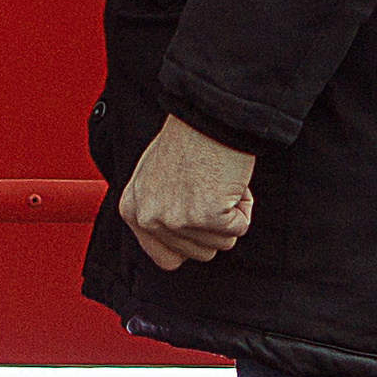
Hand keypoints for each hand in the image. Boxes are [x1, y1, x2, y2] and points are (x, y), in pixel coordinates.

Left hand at [118, 114, 255, 271]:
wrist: (205, 117)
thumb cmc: (185, 143)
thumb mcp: (153, 180)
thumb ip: (157, 212)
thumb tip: (170, 242)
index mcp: (133, 211)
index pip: (166, 260)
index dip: (190, 243)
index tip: (195, 217)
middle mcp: (150, 219)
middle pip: (200, 254)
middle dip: (212, 226)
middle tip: (206, 188)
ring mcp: (177, 219)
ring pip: (222, 243)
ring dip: (227, 214)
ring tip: (215, 182)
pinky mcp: (208, 216)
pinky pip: (239, 228)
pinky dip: (243, 206)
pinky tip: (229, 182)